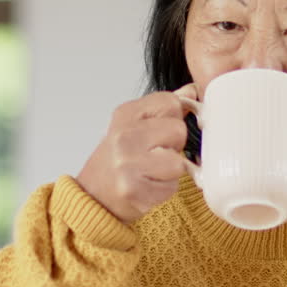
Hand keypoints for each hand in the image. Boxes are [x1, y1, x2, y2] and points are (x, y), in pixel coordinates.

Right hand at [75, 86, 197, 223]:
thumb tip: (192, 89)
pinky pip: (171, 187)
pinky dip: (163, 191)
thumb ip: (163, 108)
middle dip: (173, 146)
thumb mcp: (135, 125)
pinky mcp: (133, 189)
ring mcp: (127, 162)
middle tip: (153, 156)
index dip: (173, 119)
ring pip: (178, 162)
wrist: (94, 196)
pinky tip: (146, 187)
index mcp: (126, 114)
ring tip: (150, 173)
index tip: (159, 132)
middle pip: (179, 131)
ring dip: (170, 172)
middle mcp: (124, 135)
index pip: (172, 103)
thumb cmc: (118, 161)